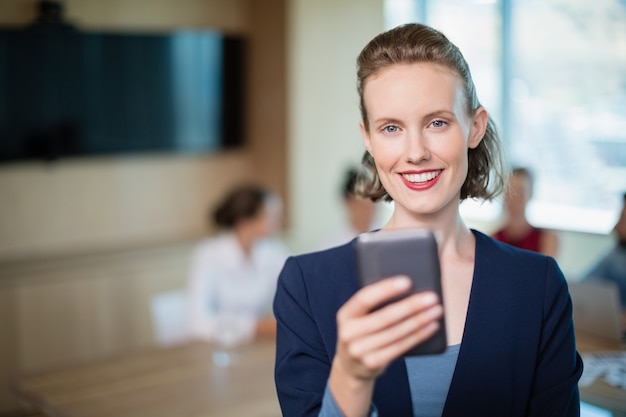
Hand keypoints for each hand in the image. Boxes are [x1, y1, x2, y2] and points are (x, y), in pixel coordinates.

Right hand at [328, 276, 442, 415]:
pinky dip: (418, 336)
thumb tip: (409, 289)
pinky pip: (400, 347)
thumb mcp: (359, 317)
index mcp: (345, 314)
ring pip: (396, 333)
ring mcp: (359, 351)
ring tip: (436, 311)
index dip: (385, 289)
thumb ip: (375, 305)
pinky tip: (431, 326)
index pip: (364, 298)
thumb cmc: (362, 332)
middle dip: (411, 306)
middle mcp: (349, 333)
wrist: (350, 366)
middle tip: (432, 298)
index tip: (407, 281)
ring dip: (419, 321)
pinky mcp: (372, 364)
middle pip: (385, 317)